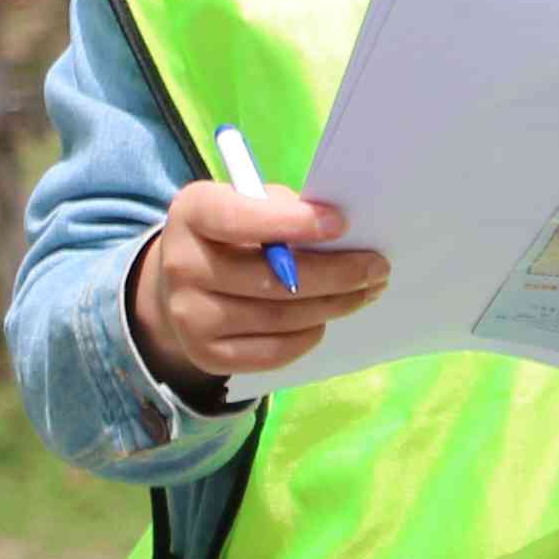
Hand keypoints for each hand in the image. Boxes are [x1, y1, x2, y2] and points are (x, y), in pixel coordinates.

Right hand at [128, 182, 387, 389]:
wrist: (181, 284)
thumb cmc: (233, 232)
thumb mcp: (248, 203)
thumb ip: (285, 210)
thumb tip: (342, 235)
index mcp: (192, 214)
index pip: (240, 219)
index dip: (293, 223)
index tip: (341, 224)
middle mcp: (181, 266)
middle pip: (271, 278)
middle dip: (335, 274)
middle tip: (377, 267)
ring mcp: (189, 317)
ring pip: (279, 318)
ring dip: (333, 305)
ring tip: (366, 292)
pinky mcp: (205, 355)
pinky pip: (272, 351)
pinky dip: (307, 335)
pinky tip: (325, 318)